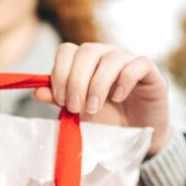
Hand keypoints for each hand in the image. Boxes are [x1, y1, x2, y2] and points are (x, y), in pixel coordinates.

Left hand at [34, 43, 171, 156]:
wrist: (136, 135)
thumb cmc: (106, 120)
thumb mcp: (78, 113)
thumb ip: (59, 100)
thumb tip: (36, 91)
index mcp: (85, 61)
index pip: (66, 50)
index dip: (60, 72)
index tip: (60, 99)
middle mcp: (105, 54)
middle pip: (86, 51)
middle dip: (76, 81)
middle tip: (76, 108)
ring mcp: (127, 60)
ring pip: (110, 58)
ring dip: (98, 85)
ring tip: (93, 108)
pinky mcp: (149, 71)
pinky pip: (137, 64)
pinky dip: (125, 80)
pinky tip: (118, 98)